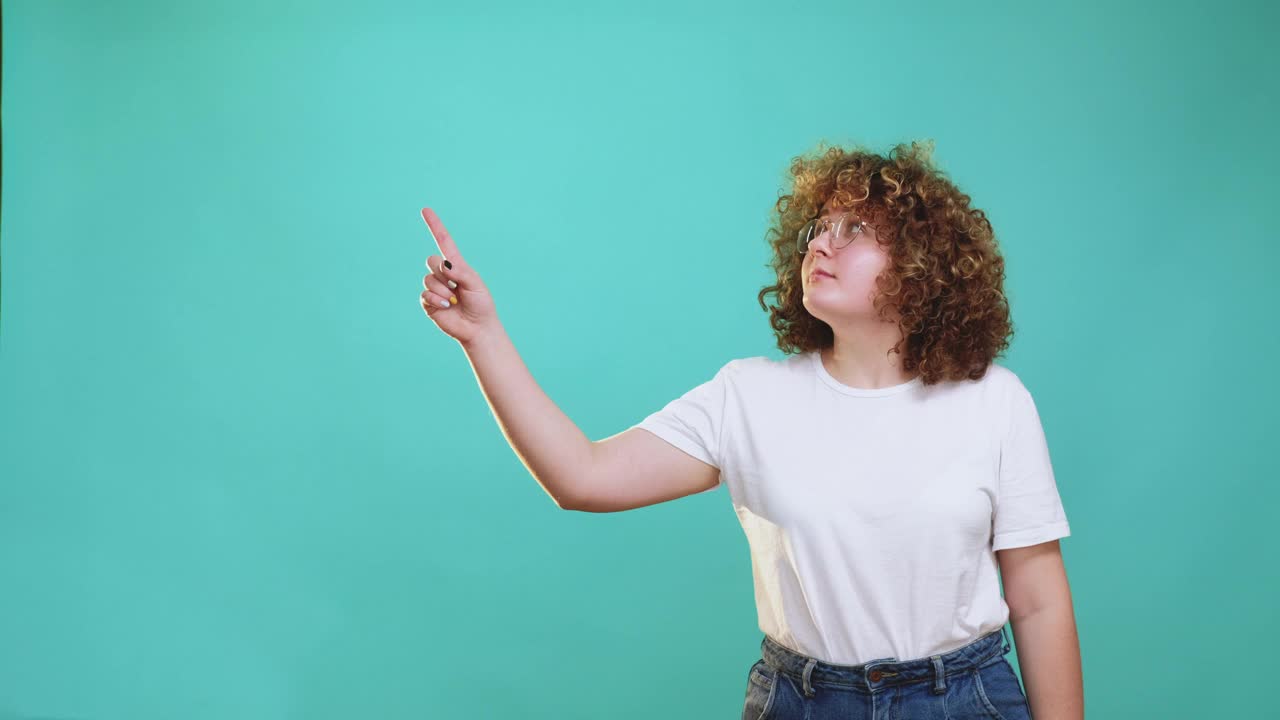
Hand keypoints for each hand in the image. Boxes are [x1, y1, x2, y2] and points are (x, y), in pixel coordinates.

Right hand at [419, 207, 499, 346]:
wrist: (477, 327)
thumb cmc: (481, 304)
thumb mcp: (475, 284)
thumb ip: (460, 272)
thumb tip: (443, 264)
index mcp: (457, 266)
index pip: (444, 242)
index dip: (435, 226)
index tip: (426, 210)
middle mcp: (443, 275)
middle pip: (431, 260)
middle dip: (442, 271)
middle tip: (455, 284)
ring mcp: (434, 288)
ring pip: (428, 279)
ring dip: (442, 290)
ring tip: (454, 300)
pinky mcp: (429, 303)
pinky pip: (424, 294)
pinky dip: (436, 300)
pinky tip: (447, 306)